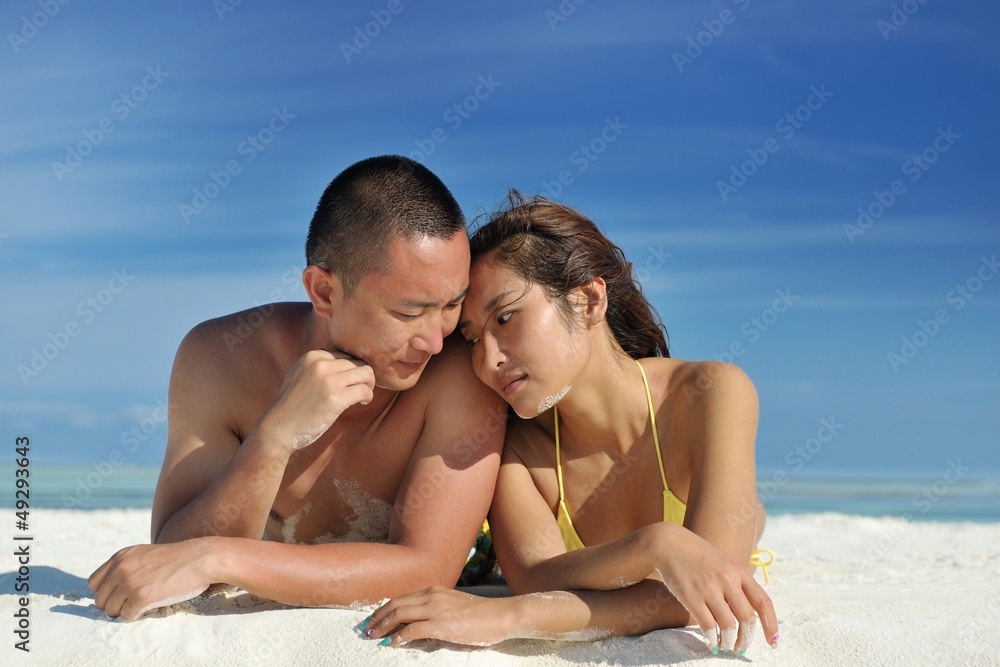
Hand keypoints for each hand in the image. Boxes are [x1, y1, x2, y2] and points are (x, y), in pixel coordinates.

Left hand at [88, 540, 215, 620]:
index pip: (94, 583)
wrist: (200, 558)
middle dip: (113, 604)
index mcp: (121, 556)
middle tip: (130, 604)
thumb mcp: (145, 554)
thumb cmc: (177, 558)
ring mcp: (129, 582)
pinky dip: (135, 615)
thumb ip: (127, 565)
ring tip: (139, 606)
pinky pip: (126, 615)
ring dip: (123, 611)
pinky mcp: (141, 596)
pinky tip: (147, 607)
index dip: (105, 592)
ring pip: (110, 609)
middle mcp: (121, 568)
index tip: (119, 595)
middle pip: (100, 599)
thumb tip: (114, 587)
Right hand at [260, 349, 374, 450]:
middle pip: (357, 363)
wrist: (279, 426)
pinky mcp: (335, 398)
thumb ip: (318, 366)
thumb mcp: (299, 375)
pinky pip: (364, 390)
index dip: (351, 369)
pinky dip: (368, 396)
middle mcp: (320, 364)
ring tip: (364, 395)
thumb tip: (346, 362)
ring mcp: (328, 381)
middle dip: (363, 377)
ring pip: (366, 373)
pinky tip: (363, 402)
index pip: (345, 355)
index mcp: (312, 356)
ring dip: (370, 384)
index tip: (350, 382)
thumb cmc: (292, 405)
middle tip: (360, 390)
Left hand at [363, 586, 515, 646]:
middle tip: (367, 630)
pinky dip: (399, 637)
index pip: (402, 598)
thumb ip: (436, 612)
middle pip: (396, 604)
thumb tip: (419, 626)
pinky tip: (391, 644)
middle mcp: (432, 595)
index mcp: (434, 590)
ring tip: (374, 637)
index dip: (385, 609)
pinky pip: (412, 629)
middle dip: (378, 617)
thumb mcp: (454, 607)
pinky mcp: (442, 624)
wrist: (501, 615)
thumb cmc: (481, 615)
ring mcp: (436, 608)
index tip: (374, 619)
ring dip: (383, 626)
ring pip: (400, 614)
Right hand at [649, 524, 777, 654]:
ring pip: (728, 626)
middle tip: (741, 648)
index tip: (772, 641)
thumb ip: (738, 582)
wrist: (668, 543)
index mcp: (739, 571)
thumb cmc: (698, 555)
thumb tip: (750, 612)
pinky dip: (712, 639)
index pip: (763, 602)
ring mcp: (709, 588)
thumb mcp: (724, 561)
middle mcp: (727, 579)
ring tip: (725, 646)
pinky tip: (711, 642)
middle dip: (746, 639)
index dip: (771, 625)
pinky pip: (707, 626)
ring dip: (729, 642)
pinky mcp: (691, 597)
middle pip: (747, 619)